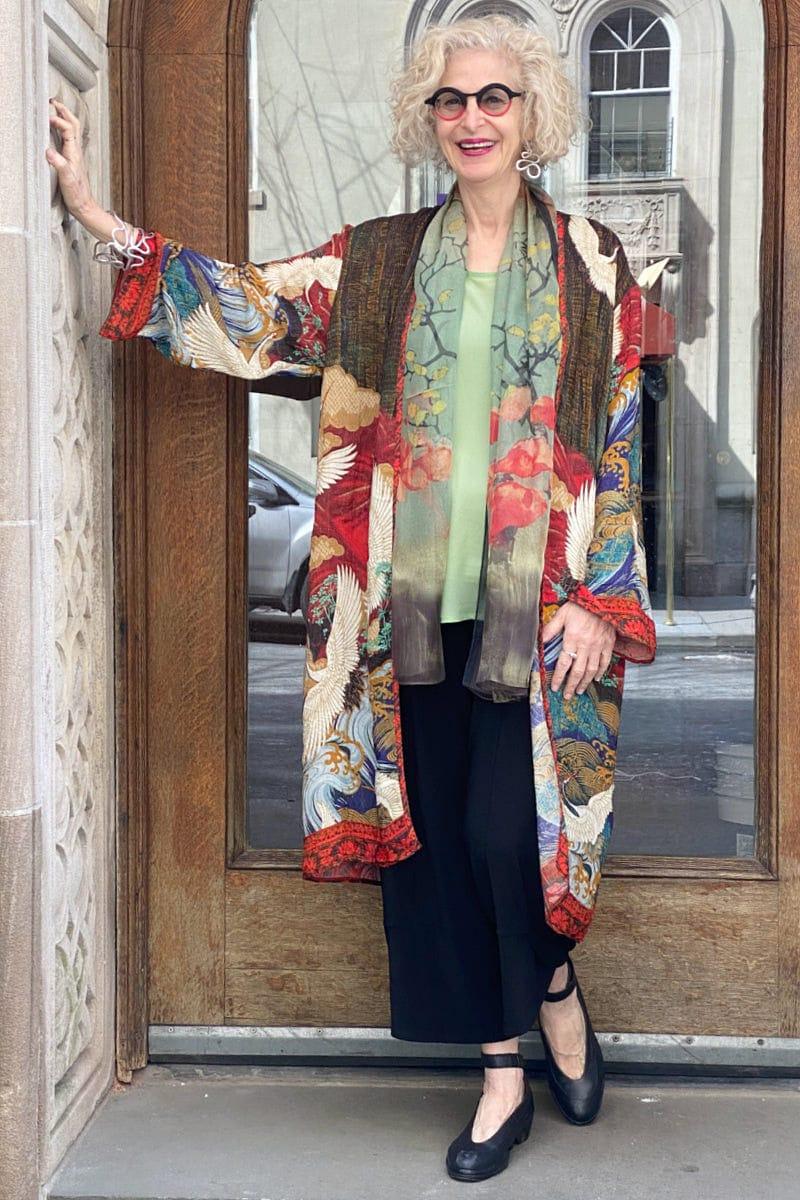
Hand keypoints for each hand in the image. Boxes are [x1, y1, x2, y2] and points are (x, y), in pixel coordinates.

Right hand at [46, 99, 113, 239]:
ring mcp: (75, 155)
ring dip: (64, 117)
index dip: (59, 120)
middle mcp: (76, 151)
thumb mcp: (67, 180)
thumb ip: (59, 164)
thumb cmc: (77, 195)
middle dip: (64, 111)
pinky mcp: (73, 160)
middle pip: (73, 125)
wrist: (85, 206)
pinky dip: (63, 128)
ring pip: (72, 130)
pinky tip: (57, 130)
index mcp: (75, 153)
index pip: (68, 129)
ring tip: (55, 109)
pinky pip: (69, 138)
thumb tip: (48, 151)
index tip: (47, 117)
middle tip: (53, 101)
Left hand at [541, 600, 615, 699]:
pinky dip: (601, 672)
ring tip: (579, 691)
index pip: (564, 664)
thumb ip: (551, 628)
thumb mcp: (563, 613)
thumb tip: (540, 640)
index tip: (554, 687)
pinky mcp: (609, 643)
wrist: (603, 598)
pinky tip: (596, 678)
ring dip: (585, 683)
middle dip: (571, 685)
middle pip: (578, 671)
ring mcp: (599, 646)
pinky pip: (605, 661)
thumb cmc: (581, 604)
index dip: (558, 677)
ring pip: (591, 670)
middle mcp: (586, 645)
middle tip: (567, 695)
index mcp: (572, 639)